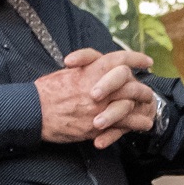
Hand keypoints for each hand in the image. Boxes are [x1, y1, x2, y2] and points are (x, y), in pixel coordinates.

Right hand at [36, 48, 158, 147]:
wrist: (34, 112)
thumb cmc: (45, 92)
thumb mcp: (66, 73)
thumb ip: (85, 70)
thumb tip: (93, 68)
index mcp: (91, 71)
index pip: (119, 59)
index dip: (135, 58)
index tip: (146, 61)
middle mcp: (99, 88)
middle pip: (131, 84)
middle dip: (142, 87)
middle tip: (148, 90)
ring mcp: (100, 108)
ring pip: (131, 105)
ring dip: (143, 106)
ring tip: (149, 107)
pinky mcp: (98, 126)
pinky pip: (124, 124)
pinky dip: (137, 123)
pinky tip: (144, 123)